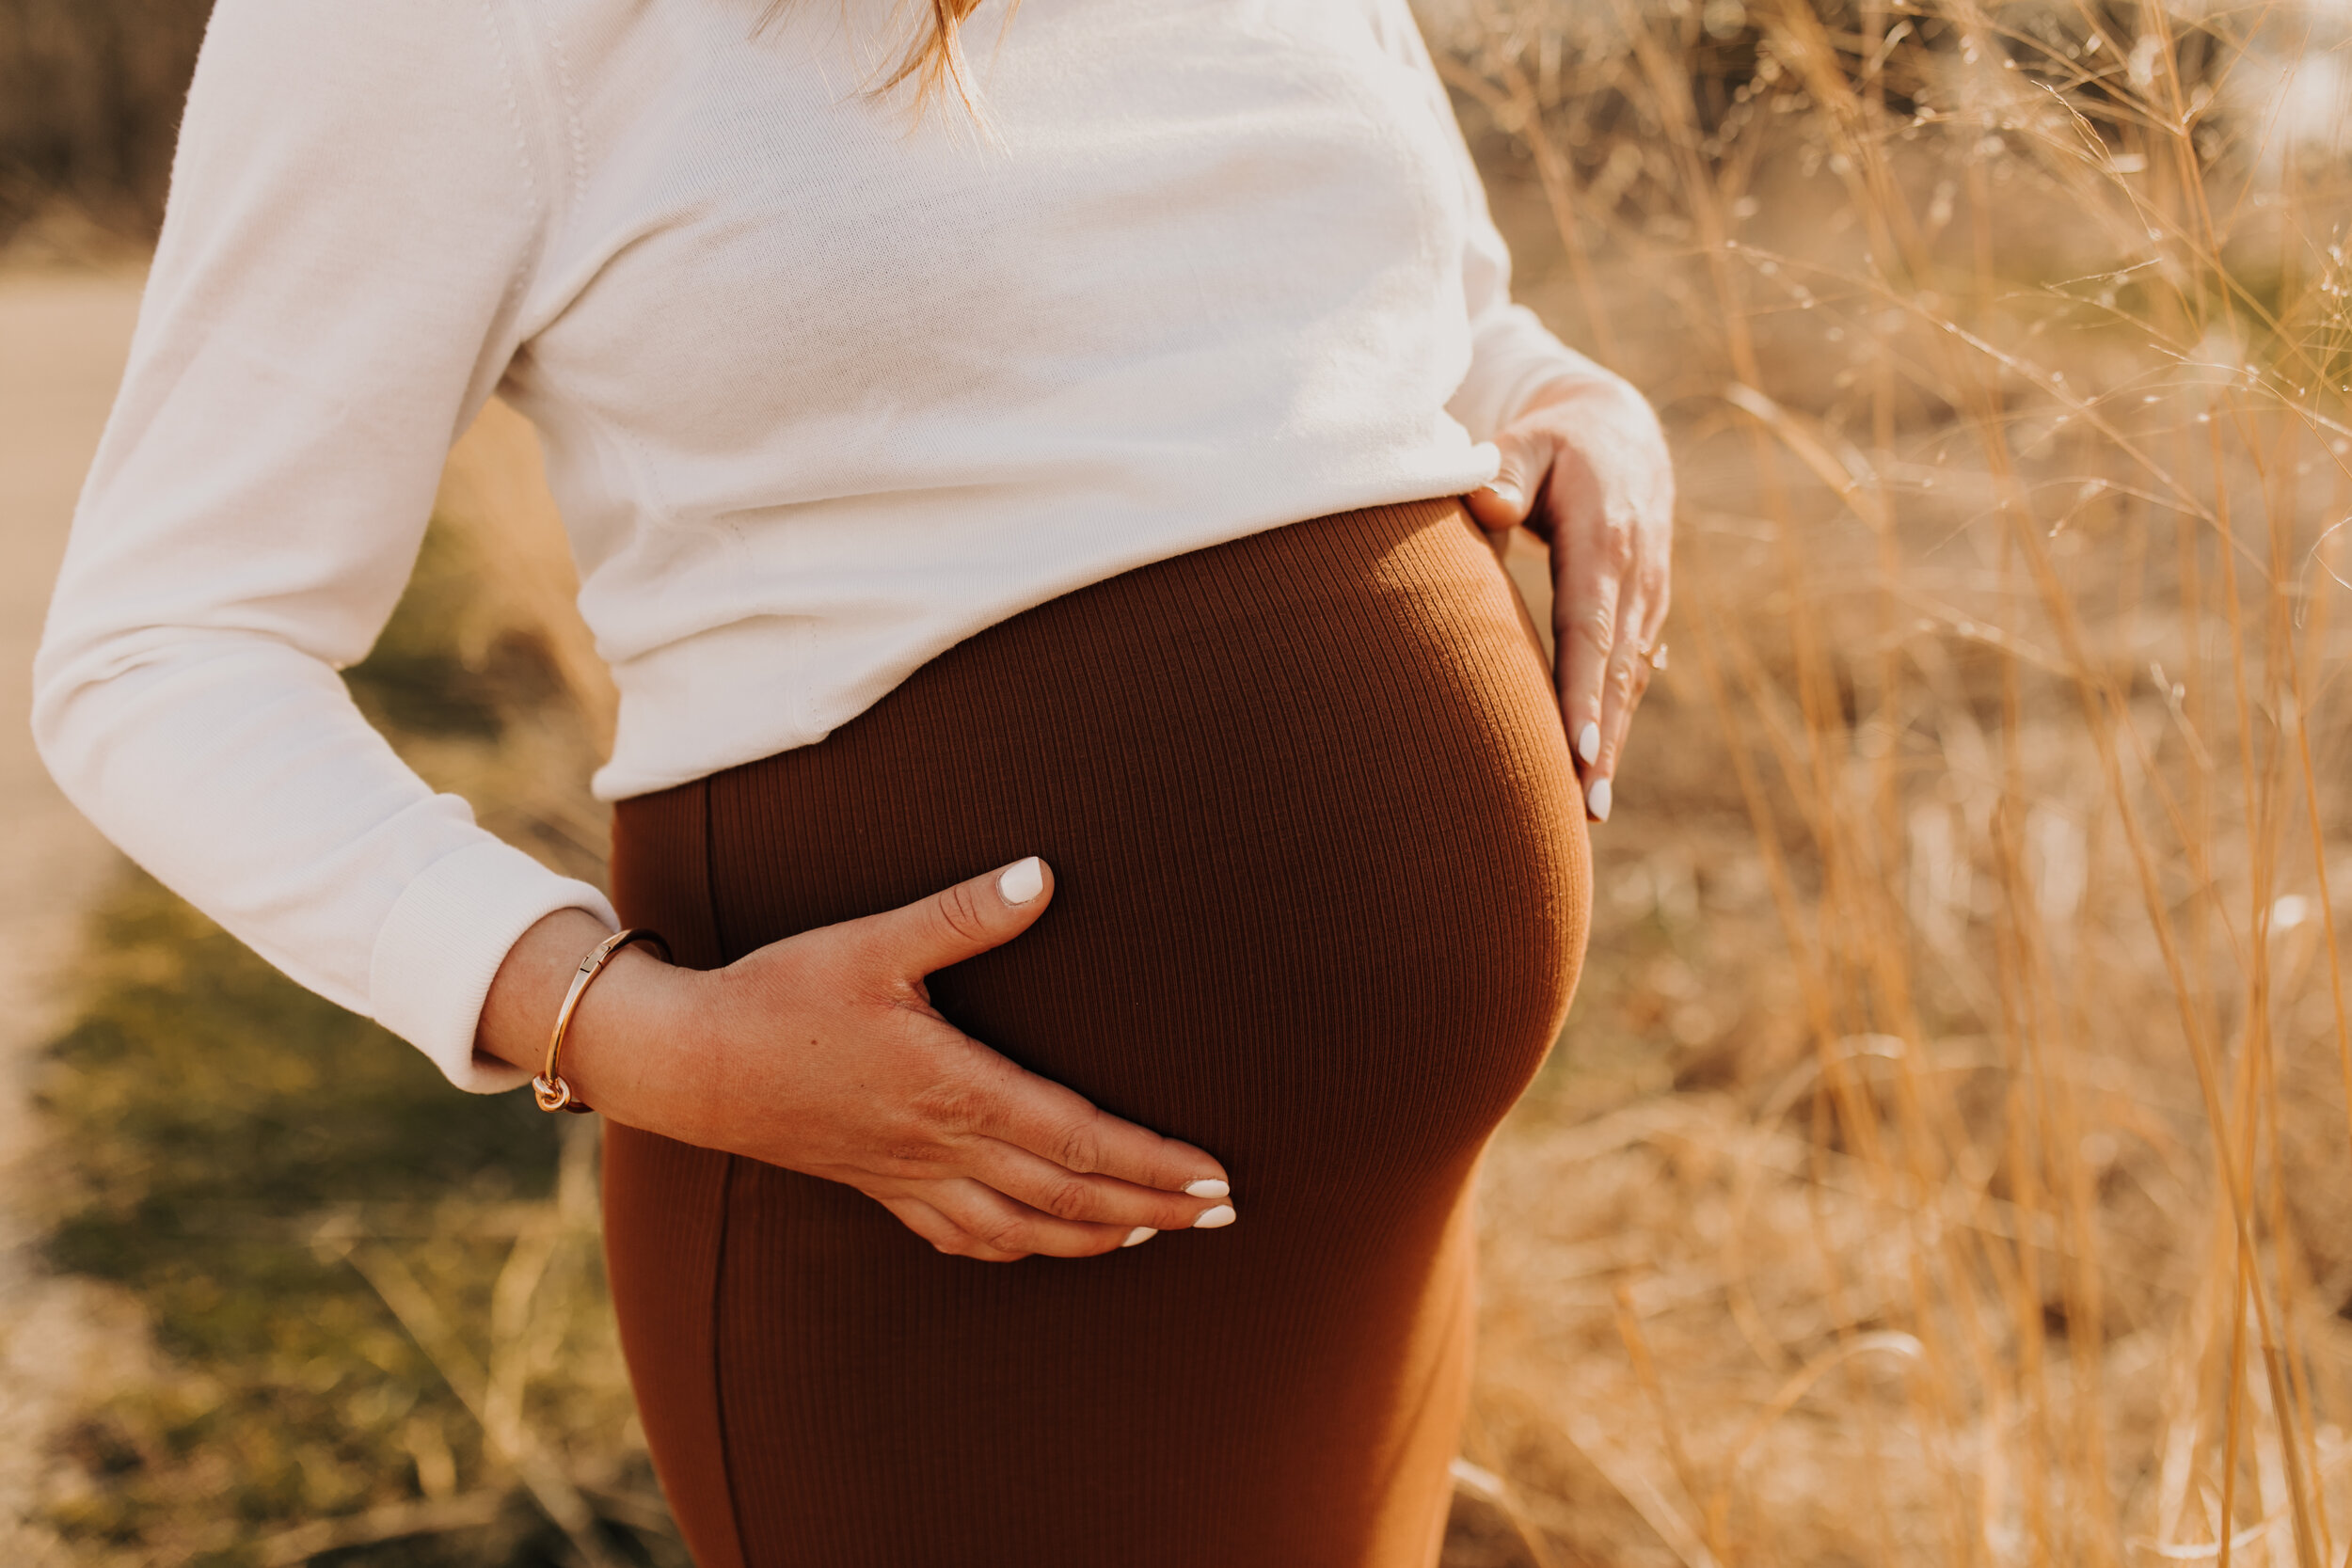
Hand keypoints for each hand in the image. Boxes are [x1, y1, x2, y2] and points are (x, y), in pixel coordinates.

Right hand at [478, 860, 1233, 1261]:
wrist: (692, 1064)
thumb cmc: (781, 996)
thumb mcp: (874, 942)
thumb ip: (963, 914)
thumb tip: (1041, 875)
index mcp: (954, 1089)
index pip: (1079, 1139)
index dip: (1153, 1163)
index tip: (1215, 1177)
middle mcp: (942, 1146)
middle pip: (1070, 1196)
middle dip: (1153, 1208)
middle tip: (1224, 1217)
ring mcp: (910, 1176)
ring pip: (1025, 1228)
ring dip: (1098, 1235)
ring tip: (1157, 1232)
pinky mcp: (880, 1186)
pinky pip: (964, 1236)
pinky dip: (1020, 1246)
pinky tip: (1043, 1242)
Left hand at [1463, 375, 1673, 821]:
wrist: (1622, 434)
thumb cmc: (1556, 444)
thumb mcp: (1529, 441)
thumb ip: (1504, 471)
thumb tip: (1487, 505)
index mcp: (1605, 536)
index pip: (1591, 623)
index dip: (1584, 688)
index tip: (1577, 747)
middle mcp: (1635, 575)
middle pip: (1615, 670)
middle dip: (1603, 742)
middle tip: (1587, 807)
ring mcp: (1647, 598)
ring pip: (1628, 682)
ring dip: (1612, 747)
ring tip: (1590, 813)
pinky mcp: (1644, 614)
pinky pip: (1629, 676)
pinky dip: (1613, 725)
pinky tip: (1595, 777)